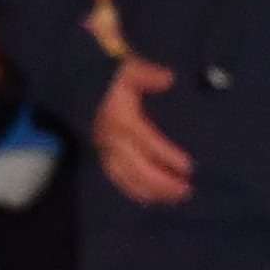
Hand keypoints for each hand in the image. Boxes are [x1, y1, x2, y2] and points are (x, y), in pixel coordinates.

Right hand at [93, 59, 197, 203]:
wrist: (81, 88)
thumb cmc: (113, 81)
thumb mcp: (129, 70)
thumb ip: (148, 74)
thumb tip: (169, 78)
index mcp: (120, 119)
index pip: (146, 141)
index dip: (166, 155)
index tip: (187, 167)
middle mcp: (112, 140)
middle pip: (137, 168)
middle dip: (162, 182)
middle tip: (187, 189)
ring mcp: (106, 152)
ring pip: (128, 178)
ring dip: (152, 191)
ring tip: (176, 197)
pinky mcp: (105, 159)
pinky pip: (119, 180)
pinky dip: (136, 192)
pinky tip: (154, 199)